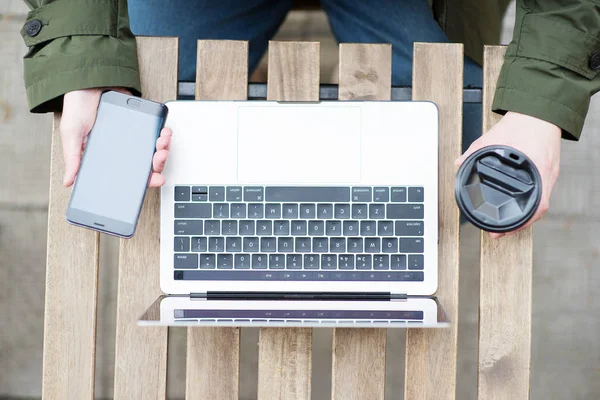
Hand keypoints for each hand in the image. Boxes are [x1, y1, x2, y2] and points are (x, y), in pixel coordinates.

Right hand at [60, 88, 170, 187]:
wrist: (88, 80)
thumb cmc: (77, 106)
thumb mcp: (71, 134)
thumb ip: (73, 158)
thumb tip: (68, 182)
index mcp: (107, 157)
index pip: (127, 174)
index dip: (142, 180)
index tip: (155, 179)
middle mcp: (122, 149)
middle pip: (145, 164)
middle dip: (157, 163)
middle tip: (159, 157)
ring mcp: (133, 136)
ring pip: (154, 150)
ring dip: (163, 149)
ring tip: (162, 143)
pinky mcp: (142, 123)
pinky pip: (156, 132)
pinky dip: (163, 134)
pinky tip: (164, 132)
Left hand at [455, 111, 560, 238]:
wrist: (540, 111)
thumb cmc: (520, 124)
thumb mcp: (491, 139)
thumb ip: (473, 153)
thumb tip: (458, 164)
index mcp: (535, 171)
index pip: (536, 207)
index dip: (520, 223)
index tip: (502, 232)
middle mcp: (545, 176)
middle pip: (537, 210)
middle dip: (518, 224)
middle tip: (500, 234)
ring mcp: (548, 174)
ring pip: (539, 202)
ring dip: (525, 215)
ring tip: (508, 225)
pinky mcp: (548, 169)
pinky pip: (541, 191)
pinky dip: (530, 200)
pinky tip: (519, 204)